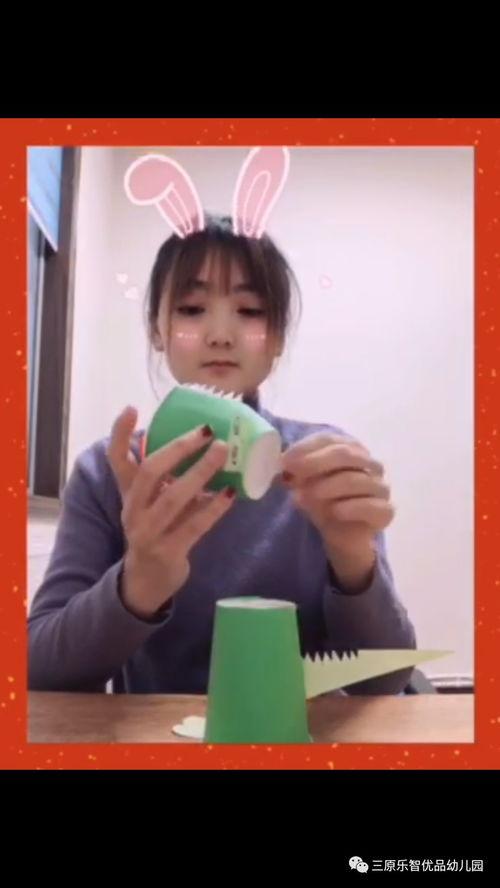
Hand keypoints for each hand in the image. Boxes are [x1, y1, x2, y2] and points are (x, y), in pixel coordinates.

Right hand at [107, 406, 235, 619]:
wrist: (145, 582)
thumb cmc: (156, 530)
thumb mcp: (154, 503)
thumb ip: (168, 478)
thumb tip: (204, 443)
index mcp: (129, 494)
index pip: (117, 459)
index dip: (120, 434)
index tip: (132, 408)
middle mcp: (134, 510)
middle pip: (149, 472)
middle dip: (178, 448)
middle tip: (207, 431)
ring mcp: (149, 533)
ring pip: (173, 498)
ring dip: (200, 472)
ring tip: (222, 452)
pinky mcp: (168, 553)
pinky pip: (193, 526)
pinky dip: (213, 509)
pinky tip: (231, 494)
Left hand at [281, 432, 394, 588]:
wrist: (341, 535)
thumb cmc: (324, 502)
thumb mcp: (304, 485)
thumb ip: (296, 472)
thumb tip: (281, 463)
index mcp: (351, 450)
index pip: (330, 440)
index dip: (307, 448)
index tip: (285, 460)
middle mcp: (370, 464)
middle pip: (346, 454)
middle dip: (316, 462)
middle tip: (293, 472)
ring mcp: (380, 487)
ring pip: (357, 479)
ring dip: (327, 487)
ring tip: (303, 498)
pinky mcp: (386, 511)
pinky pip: (371, 506)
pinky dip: (350, 507)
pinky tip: (334, 512)